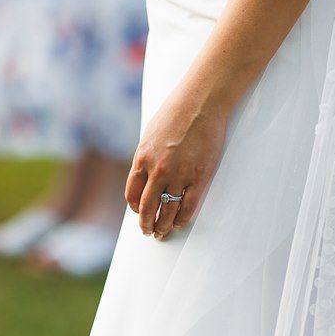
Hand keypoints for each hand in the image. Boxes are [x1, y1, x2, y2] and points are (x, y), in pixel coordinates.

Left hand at [126, 85, 227, 240]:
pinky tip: (180, 224)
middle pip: (148, 207)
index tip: (139, 212)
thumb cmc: (175, 113)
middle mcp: (157, 170)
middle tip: (148, 232)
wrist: (201, 102)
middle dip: (146, 223)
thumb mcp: (150, 134)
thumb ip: (146, 156)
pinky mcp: (199, 177)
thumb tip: (144, 174)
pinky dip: (182, 219)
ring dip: (163, 226)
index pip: (133, 194)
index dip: (135, 208)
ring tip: (163, 232)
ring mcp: (179, 175)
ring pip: (168, 211)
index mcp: (142, 158)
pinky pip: (188, 206)